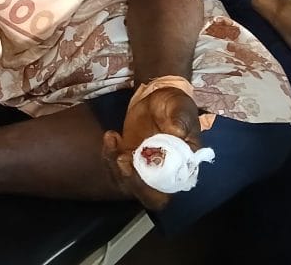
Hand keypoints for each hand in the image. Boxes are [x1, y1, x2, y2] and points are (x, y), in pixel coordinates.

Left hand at [101, 85, 200, 209]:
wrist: (161, 98)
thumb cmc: (177, 106)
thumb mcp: (182, 108)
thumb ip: (181, 120)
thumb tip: (177, 132)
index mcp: (182, 167)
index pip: (168, 189)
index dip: (152, 188)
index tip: (140, 170)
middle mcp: (163, 172)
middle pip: (145, 193)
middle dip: (130, 181)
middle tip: (121, 159)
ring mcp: (143, 165)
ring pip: (126, 181)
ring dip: (115, 167)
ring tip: (113, 141)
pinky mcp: (128, 155)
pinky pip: (115, 164)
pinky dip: (109, 153)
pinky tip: (111, 135)